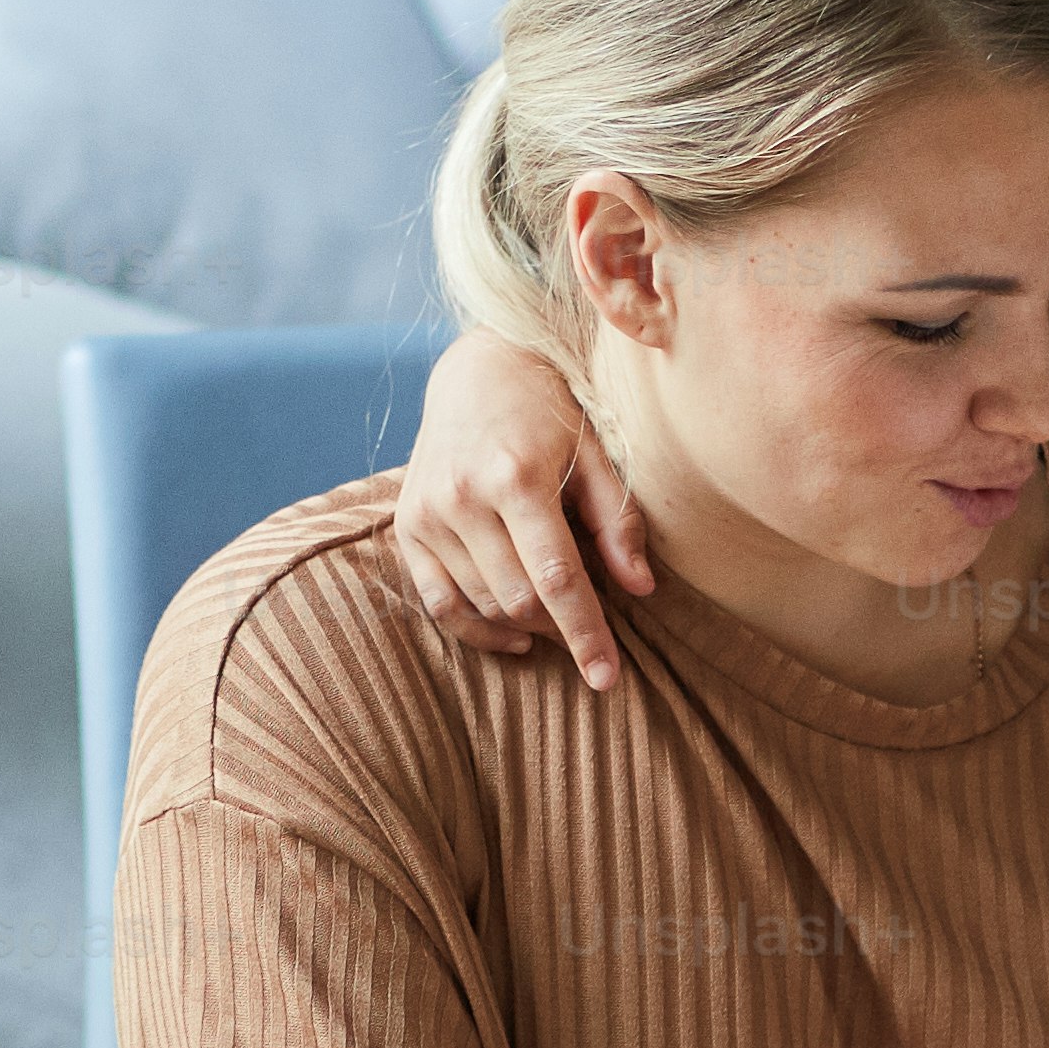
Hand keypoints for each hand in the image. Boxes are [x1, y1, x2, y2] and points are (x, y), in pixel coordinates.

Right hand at [382, 337, 656, 689]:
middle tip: (589, 626)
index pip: (556, 577)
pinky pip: (438, 602)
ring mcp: (429, 513)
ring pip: (482, 604)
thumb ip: (617, 521)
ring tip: (556, 617)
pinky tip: (513, 636)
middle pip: (518, 599)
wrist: (479, 370)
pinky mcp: (408, 525)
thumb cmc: (550, 412)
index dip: (585, 633)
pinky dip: (476, 629)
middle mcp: (463, 497)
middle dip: (559, 626)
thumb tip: (640, 588)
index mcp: (516, 477)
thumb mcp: (596, 453)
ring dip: (524, 625)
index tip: (607, 677)